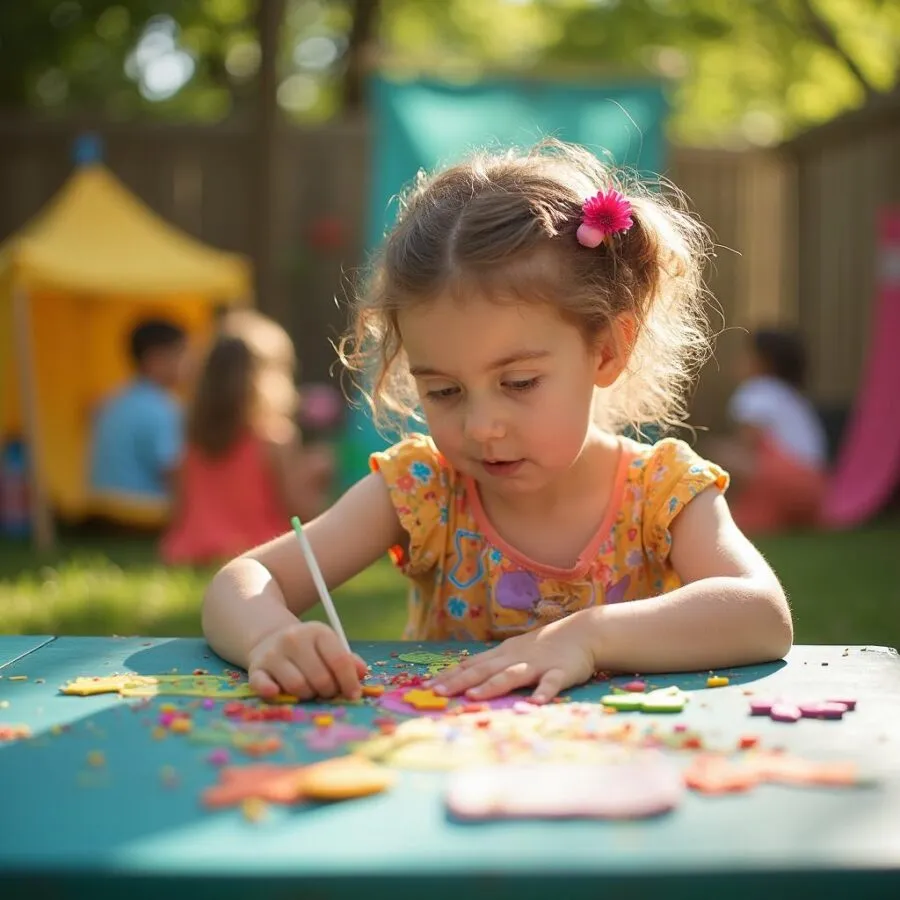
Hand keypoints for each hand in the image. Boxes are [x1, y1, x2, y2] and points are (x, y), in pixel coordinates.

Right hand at [246, 621, 367, 700]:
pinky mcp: (256, 667)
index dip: (349, 682)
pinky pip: (262, 684)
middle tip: (327, 692)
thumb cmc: (309, 650)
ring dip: (307, 695)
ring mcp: (274, 653)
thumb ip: (347, 660)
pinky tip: (277, 693)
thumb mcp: (329, 647)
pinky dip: (270, 691)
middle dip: (328, 691)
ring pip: (297, 686)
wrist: (271, 638)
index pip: (339, 660)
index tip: (353, 695)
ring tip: (309, 691)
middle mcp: (295, 639)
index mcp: (318, 632)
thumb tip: (361, 673)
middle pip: (320, 677)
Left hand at [429, 613, 596, 703]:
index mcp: (502, 655)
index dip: (449, 676)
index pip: (471, 665)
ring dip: (492, 685)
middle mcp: (515, 659)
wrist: (582, 632)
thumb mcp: (513, 652)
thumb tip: (463, 676)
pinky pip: (551, 683)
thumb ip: (492, 664)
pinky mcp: (560, 672)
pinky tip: (536, 703)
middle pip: (483, 670)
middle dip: (459, 682)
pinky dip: (543, 692)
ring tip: (473, 696)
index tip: (426, 687)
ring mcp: (537, 665)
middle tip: (437, 693)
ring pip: (511, 676)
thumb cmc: (544, 646)